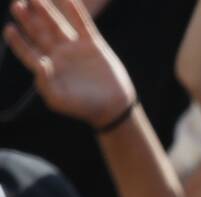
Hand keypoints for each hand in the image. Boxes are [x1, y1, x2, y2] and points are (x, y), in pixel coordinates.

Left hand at [3, 0, 135, 127]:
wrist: (113, 106)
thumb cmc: (84, 107)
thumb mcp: (59, 100)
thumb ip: (44, 83)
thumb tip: (39, 62)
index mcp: (48, 69)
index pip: (28, 52)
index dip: (18, 41)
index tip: (9, 28)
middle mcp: (59, 55)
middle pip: (38, 33)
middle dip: (27, 20)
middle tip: (16, 5)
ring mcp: (75, 48)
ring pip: (57, 25)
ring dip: (46, 12)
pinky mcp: (93, 44)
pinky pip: (82, 24)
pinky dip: (75, 12)